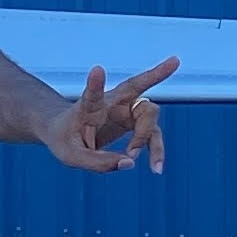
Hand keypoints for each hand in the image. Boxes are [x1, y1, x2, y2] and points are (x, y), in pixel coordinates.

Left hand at [45, 57, 176, 172]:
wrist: (65, 134)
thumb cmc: (65, 139)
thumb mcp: (71, 156)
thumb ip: (97, 162)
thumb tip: (130, 163)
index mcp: (87, 107)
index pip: (91, 94)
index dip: (95, 83)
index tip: (97, 69)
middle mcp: (109, 102)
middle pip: (136, 86)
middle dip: (156, 74)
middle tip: (171, 68)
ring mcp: (125, 110)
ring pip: (149, 114)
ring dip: (150, 140)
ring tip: (150, 166)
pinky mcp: (134, 122)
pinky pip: (153, 134)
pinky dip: (156, 151)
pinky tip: (156, 168)